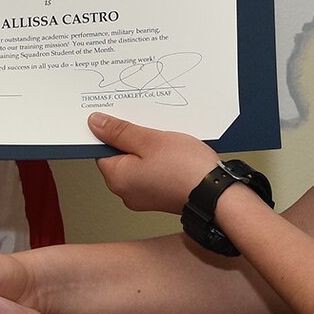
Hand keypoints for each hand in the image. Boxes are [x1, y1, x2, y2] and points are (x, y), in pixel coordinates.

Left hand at [89, 112, 217, 215]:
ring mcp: (144, 197)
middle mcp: (127, 192)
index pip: (101, 150)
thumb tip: (95, 124)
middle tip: (149, 126)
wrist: (218, 195)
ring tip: (165, 138)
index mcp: (117, 179)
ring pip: (138, 163)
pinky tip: (173, 151)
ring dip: (148, 148)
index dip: (110, 131)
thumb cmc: (186, 169)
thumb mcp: (149, 140)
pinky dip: (159, 160)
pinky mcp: (160, 196)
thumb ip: (119, 131)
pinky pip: (152, 172)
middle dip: (132, 138)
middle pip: (120, 156)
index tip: (121, 117)